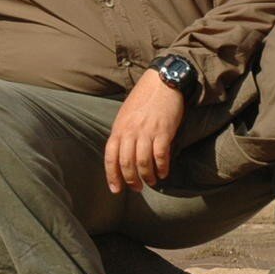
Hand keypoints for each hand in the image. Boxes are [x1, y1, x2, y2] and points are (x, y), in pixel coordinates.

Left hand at [104, 69, 185, 192]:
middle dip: (131, 180)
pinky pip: (160, 155)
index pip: (110, 157)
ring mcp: (146, 132)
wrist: (162, 83)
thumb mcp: (125, 116)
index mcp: (118, 129)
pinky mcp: (163, 131)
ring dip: (147, 176)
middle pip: (126, 163)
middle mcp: (130, 132)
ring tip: (151, 182)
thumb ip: (122, 134)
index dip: (112, 176)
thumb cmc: (143, 100)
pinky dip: (162, 167)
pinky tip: (164, 172)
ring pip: (142, 162)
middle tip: (137, 188)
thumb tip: (121, 155)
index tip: (116, 190)